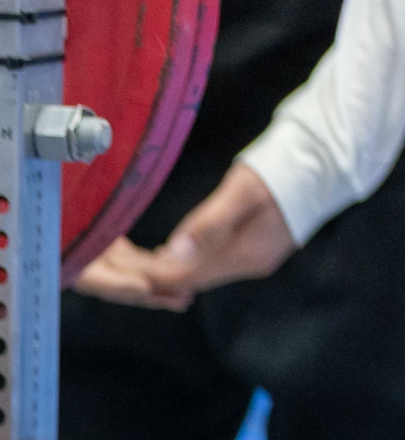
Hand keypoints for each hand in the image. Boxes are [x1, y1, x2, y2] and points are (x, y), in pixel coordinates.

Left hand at [72, 164, 297, 311]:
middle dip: (153, 273)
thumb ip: (209, 222)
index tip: (119, 270)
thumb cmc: (283, 167)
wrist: (324, 161)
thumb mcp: (242, 190)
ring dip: (166, 267)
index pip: (187, 275)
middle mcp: (250, 264)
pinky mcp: (252, 248)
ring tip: (129, 260)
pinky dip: (184, 259)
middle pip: (190, 278)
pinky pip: (210, 262)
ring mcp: (253, 259)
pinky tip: (164, 253)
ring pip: (198, 272)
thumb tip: (175, 251)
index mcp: (246, 255)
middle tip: (115, 265)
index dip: (152, 274)